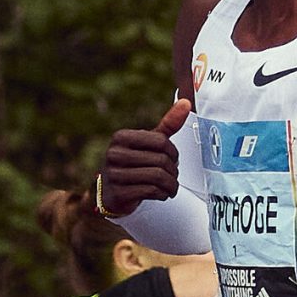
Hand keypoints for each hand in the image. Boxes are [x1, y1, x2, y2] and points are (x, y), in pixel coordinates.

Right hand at [99, 99, 189, 216]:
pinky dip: (162, 194)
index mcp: (121, 137)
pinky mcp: (118, 193)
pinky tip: (161, 194)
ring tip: (170, 187)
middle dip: (173, 171)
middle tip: (172, 176)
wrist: (109, 193)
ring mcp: (114, 174)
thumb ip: (167, 124)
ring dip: (171, 185)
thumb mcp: (147, 143)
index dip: (173, 152)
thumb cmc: (132, 164)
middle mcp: (114, 154)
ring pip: (158, 177)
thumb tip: (186, 102)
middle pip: (161, 160)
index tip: (173, 159)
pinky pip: (151, 191)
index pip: (161, 141)